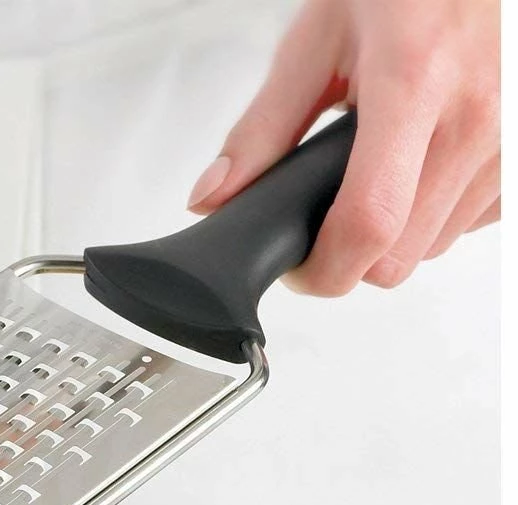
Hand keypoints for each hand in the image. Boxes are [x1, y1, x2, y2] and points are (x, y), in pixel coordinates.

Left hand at [186, 0, 498, 294]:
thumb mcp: (318, 40)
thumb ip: (262, 128)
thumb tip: (214, 196)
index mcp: (415, 85)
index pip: (368, 224)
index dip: (322, 267)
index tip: (297, 267)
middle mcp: (477, 118)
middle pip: (395, 258)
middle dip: (348, 256)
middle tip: (321, 220)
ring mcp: (509, 142)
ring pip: (431, 249)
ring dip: (390, 235)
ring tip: (372, 176)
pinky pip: (469, 225)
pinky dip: (433, 216)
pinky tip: (416, 169)